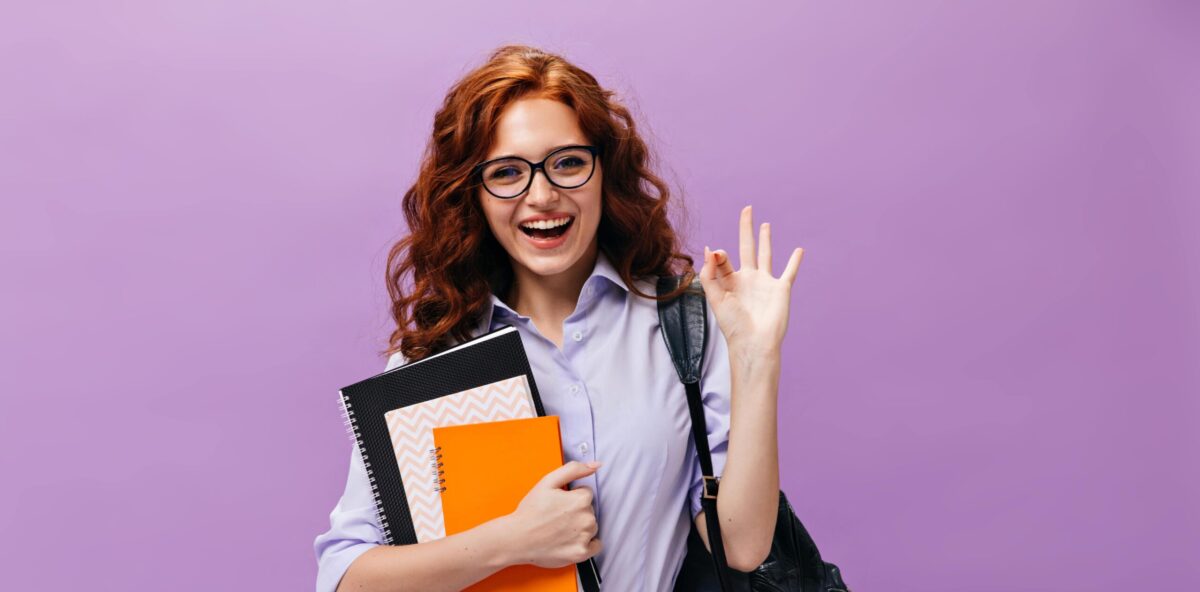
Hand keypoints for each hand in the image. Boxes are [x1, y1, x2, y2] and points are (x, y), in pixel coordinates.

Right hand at [504, 460, 602, 568]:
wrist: (517, 538)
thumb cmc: (530, 511)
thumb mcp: (548, 481)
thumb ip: (574, 469)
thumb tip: (596, 465)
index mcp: (581, 500)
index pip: (586, 493)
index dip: (571, 496)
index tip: (559, 503)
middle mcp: (587, 518)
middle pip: (590, 510)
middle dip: (577, 511)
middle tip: (557, 516)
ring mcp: (584, 537)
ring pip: (592, 526)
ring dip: (581, 526)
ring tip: (560, 529)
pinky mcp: (581, 553)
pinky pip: (596, 545)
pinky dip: (587, 543)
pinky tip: (571, 540)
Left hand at [699, 205, 803, 355]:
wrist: (754, 342)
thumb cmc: (733, 325)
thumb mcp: (715, 298)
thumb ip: (710, 274)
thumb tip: (710, 249)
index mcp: (729, 281)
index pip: (723, 258)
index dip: (717, 254)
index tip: (717, 255)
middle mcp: (747, 279)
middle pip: (747, 246)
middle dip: (746, 228)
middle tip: (747, 209)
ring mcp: (765, 283)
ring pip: (766, 254)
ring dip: (766, 239)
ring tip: (765, 224)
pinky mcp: (781, 289)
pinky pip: (790, 271)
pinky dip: (795, 261)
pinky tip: (799, 250)